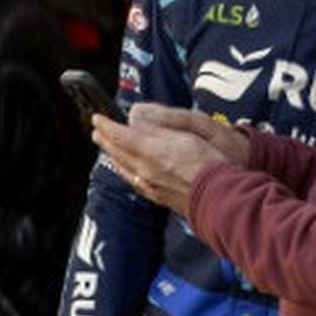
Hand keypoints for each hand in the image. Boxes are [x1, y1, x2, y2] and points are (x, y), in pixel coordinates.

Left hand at [92, 104, 248, 216]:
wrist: (219, 198)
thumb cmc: (208, 164)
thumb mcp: (187, 133)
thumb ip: (159, 127)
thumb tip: (137, 120)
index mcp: (151, 151)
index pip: (120, 136)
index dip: (107, 125)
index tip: (98, 117)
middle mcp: (144, 170)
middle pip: (117, 153)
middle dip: (105, 140)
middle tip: (97, 131)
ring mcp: (149, 185)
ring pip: (123, 168)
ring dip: (113, 155)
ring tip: (108, 148)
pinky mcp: (157, 196)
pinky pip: (133, 181)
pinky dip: (125, 171)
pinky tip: (127, 171)